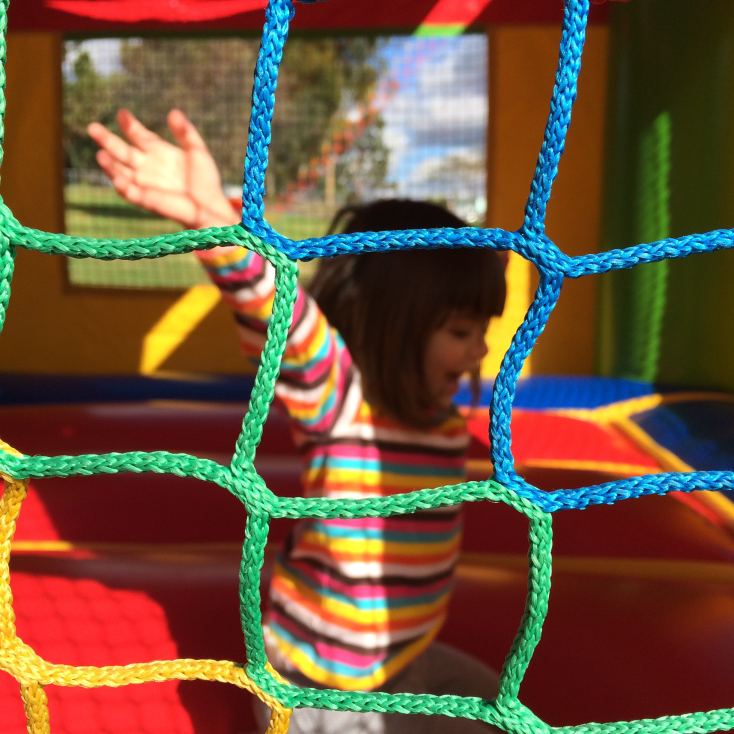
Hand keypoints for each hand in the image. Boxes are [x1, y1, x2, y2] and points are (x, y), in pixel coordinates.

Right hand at [87, 108, 238, 229]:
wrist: (210, 206)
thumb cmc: (205, 179)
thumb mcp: (197, 151)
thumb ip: (186, 132)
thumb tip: (173, 112)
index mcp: (157, 151)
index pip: (137, 135)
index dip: (129, 125)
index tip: (122, 114)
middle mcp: (146, 166)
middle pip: (122, 151)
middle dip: (107, 140)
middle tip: (92, 127)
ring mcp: (145, 183)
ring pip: (120, 172)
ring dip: (110, 166)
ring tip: (100, 155)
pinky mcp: (148, 200)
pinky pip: (132, 194)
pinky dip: (125, 188)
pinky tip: (118, 181)